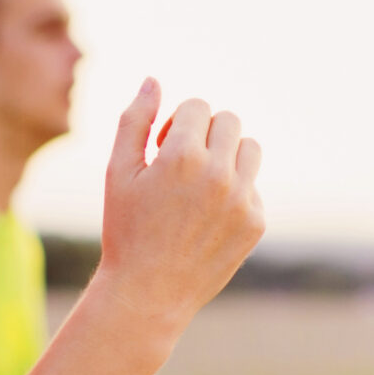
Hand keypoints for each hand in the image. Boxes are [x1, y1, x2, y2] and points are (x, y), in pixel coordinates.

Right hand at [94, 79, 265, 333]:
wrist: (148, 293)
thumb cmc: (126, 229)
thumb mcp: (117, 172)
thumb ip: (134, 120)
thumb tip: (153, 81)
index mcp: (182, 156)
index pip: (198, 106)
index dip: (177, 123)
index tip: (161, 148)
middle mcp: (219, 174)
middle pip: (228, 121)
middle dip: (205, 133)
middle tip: (181, 162)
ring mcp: (242, 200)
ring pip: (250, 148)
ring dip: (227, 154)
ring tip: (200, 182)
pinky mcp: (256, 222)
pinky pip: (253, 186)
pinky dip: (235, 191)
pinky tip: (207, 217)